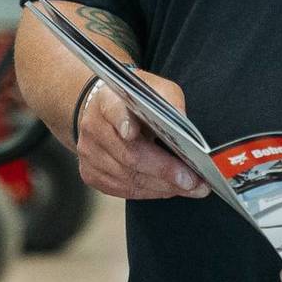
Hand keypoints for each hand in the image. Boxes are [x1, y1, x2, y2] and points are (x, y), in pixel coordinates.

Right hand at [71, 72, 207, 201]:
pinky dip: (151, 192)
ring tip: (192, 188)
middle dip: (163, 170)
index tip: (132, 133)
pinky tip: (171, 189)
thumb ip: (170, 101)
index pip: (114, 111)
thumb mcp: (155, 89)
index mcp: (107, 100)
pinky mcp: (91, 174)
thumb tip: (185, 130)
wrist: (102, 113)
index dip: (123, 122)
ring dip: (163, 186)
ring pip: (128, 178)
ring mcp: (89, 154)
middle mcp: (93, 128)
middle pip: (128, 155)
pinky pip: (124, 190)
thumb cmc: (135, 101)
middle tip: (192, 180)